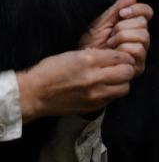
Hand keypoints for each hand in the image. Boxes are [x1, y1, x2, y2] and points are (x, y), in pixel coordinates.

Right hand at [16, 48, 134, 122]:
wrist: (34, 94)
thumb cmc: (47, 72)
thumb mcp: (70, 55)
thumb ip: (92, 55)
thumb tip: (109, 56)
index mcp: (87, 60)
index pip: (120, 57)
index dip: (122, 56)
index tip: (119, 57)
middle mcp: (94, 78)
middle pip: (127, 73)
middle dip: (125, 68)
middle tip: (119, 67)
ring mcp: (95, 94)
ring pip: (124, 88)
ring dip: (121, 82)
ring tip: (112, 79)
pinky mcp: (92, 106)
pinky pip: (112, 99)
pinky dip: (111, 93)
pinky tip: (101, 89)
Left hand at [79, 0, 152, 76]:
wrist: (82, 62)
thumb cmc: (89, 43)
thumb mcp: (102, 22)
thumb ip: (117, 9)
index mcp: (133, 26)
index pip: (146, 12)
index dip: (137, 9)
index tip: (121, 13)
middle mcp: (140, 39)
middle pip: (143, 24)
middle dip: (123, 27)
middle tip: (110, 35)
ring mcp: (140, 53)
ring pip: (142, 36)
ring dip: (122, 38)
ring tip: (110, 45)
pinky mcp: (137, 66)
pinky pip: (137, 50)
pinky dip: (123, 49)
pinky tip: (113, 53)